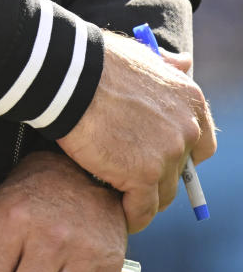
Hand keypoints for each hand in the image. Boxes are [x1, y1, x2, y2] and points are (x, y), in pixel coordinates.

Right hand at [56, 33, 215, 232]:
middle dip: (158, 175)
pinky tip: (118, 212)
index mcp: (188, 98)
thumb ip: (165, 66)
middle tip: (131, 176)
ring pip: (162, 194)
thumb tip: (185, 62)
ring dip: (144, 197)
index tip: (160, 158)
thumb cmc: (96, 62)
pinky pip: (143, 210)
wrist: (69, 74)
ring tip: (122, 197)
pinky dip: (132, 216)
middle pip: (179, 171)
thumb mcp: (141, 55)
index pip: (201, 143)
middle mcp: (186, 128)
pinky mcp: (143, 175)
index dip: (182, 155)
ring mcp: (167, 154)